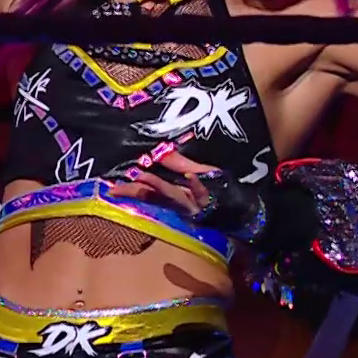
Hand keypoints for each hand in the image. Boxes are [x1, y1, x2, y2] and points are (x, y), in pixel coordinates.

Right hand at [124, 141, 265, 240]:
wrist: (247, 206)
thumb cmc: (222, 189)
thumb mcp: (200, 173)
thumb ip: (180, 163)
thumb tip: (160, 152)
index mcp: (178, 193)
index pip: (150, 191)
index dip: (131, 190)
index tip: (111, 188)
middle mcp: (183, 201)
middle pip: (156, 195)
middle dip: (137, 191)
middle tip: (116, 189)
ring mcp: (196, 203)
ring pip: (173, 195)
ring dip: (158, 186)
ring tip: (141, 179)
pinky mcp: (211, 202)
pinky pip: (203, 192)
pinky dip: (196, 185)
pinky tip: (190, 177)